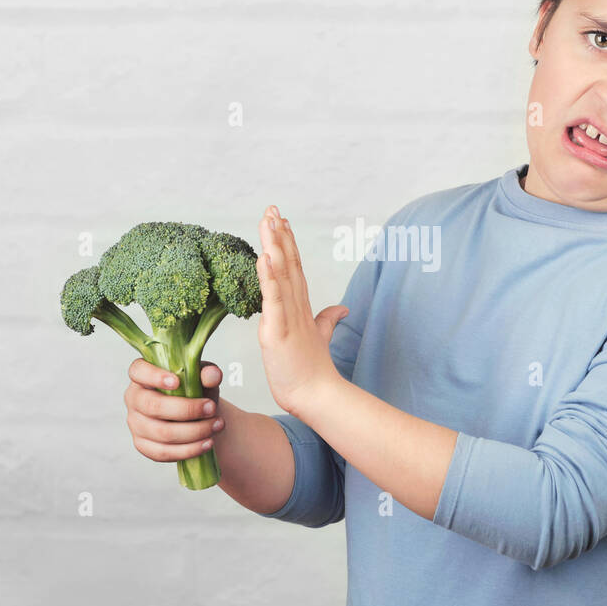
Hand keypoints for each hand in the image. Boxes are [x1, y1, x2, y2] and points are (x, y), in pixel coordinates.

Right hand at [124, 358, 224, 462]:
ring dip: (194, 431)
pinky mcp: (143, 445)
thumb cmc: (194, 390)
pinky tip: (207, 443)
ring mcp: (135, 424)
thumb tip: (212, 376)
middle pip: (153, 406)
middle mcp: (134, 399)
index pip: (138, 371)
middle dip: (187, 409)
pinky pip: (164, 452)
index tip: (177, 382)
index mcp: (142, 375)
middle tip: (212, 408)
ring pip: (162, 432)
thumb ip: (208, 373)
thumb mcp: (203, 377)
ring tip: (217, 425)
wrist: (196, 415)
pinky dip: (189, 449)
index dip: (154, 376)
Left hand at [255, 205, 348, 416]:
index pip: (293, 268)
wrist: (317, 396)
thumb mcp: (319, 338)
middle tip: (272, 209)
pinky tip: (264, 257)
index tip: (280, 220)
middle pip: (287, 263)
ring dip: (274, 246)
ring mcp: (288, 317)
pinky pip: (272, 299)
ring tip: (268, 221)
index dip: (287, 243)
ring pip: (280, 274)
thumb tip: (342, 308)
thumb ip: (328, 319)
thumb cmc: (312, 371)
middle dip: (279, 235)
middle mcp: (296, 306)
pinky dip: (268, 277)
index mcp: (301, 307)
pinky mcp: (277, 330)